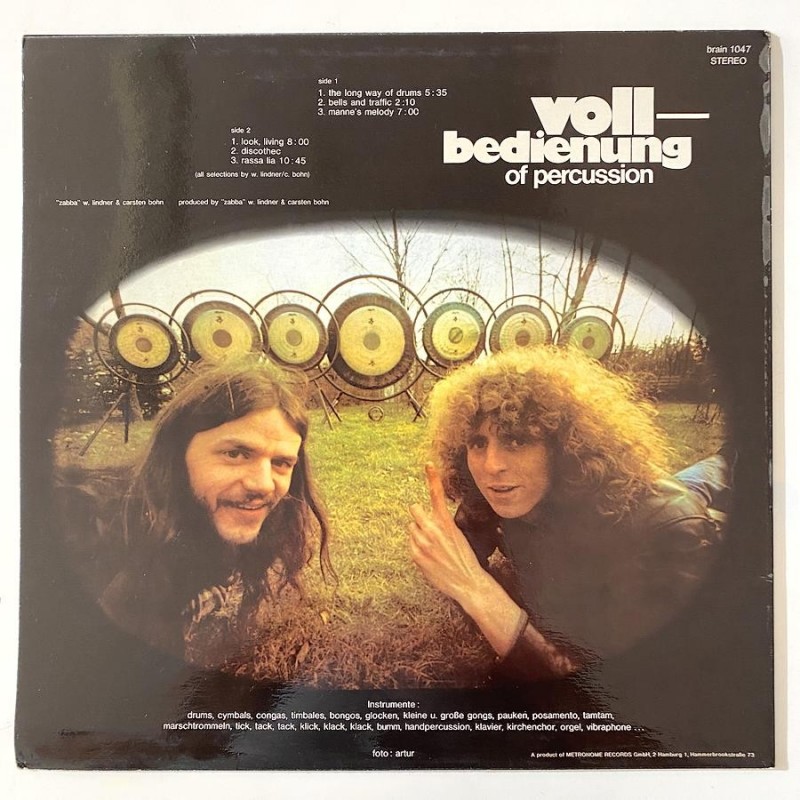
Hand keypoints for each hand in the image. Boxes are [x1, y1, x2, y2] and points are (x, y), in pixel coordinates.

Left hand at [408, 463, 487, 605]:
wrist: (467, 582)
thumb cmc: (464, 559)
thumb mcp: (458, 536)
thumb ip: (441, 525)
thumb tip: (426, 520)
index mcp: (446, 523)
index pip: (437, 494)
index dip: (432, 477)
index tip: (428, 464)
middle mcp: (432, 530)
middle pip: (414, 509)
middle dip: (419, 515)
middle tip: (427, 525)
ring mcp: (422, 543)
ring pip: (411, 528)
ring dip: (418, 533)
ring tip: (432, 547)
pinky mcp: (416, 555)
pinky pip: (410, 543)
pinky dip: (417, 547)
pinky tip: (429, 556)